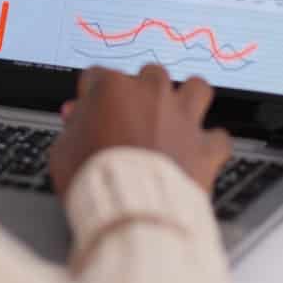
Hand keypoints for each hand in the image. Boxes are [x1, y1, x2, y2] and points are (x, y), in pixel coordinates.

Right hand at [49, 65, 231, 196]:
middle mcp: (150, 95)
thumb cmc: (95, 178)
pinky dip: (211, 143)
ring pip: (196, 87)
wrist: (132, 209)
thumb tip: (76, 120)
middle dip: (141, 88)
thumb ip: (72, 127)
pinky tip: (202, 149)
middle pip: (149, 73)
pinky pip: (219, 137)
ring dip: (188, 97)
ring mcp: (181, 119)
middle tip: (133, 109)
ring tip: (178, 110)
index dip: (90, 96)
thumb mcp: (64, 149)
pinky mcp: (204, 148)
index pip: (97, 75)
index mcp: (111, 88)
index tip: (87, 111)